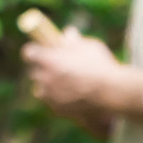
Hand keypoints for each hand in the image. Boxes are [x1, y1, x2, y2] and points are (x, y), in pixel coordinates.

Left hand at [23, 28, 142, 133]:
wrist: (113, 94)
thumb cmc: (101, 66)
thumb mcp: (89, 46)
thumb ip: (74, 41)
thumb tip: (68, 32)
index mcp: (48, 60)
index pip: (29, 52)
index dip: (35, 51)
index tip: (40, 50)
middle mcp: (44, 78)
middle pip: (35, 71)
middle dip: (44, 68)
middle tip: (57, 66)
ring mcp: (50, 96)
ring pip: (41, 89)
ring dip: (49, 85)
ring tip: (64, 82)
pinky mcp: (57, 109)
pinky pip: (52, 102)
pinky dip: (58, 99)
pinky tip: (72, 95)